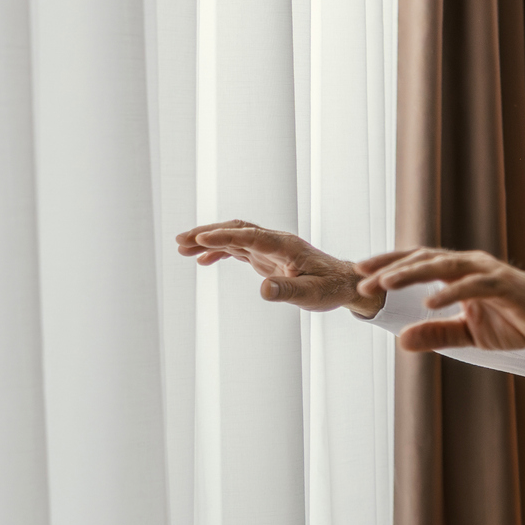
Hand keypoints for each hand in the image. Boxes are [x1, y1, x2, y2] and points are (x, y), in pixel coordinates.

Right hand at [175, 220, 381, 316]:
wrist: (344, 283)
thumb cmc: (331, 289)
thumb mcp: (312, 295)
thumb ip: (287, 291)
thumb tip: (263, 290)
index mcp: (285, 246)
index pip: (250, 236)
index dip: (224, 236)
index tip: (200, 239)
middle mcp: (275, 241)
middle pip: (237, 230)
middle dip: (208, 233)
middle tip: (180, 240)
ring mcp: (270, 247)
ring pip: (234, 237)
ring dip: (209, 240)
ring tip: (181, 248)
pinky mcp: (267, 255)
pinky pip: (239, 248)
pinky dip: (220, 251)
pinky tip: (203, 260)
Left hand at [355, 248, 524, 353]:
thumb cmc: (517, 321)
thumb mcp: (470, 334)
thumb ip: (437, 334)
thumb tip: (402, 342)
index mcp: (459, 273)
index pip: (417, 263)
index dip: (389, 267)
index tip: (360, 275)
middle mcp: (470, 265)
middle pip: (423, 260)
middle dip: (391, 270)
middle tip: (363, 281)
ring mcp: (487, 272)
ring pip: (443, 266)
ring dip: (413, 273)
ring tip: (388, 284)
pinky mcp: (505, 285)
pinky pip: (474, 286)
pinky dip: (451, 293)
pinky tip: (431, 303)